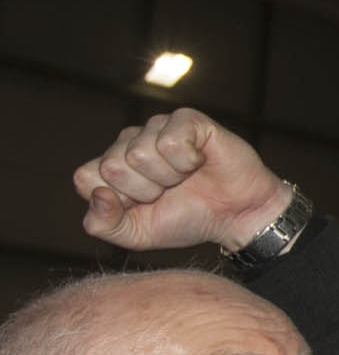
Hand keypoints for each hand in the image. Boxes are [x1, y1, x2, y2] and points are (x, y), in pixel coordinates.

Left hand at [74, 110, 293, 254]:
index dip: (115, 199)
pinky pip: (170, 141)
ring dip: (168, 177)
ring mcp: (158, 127)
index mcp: (112, 167)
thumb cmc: (187, 220)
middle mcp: (130, 142)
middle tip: (169, 192)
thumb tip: (100, 195)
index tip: (142, 206)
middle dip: (144, 190)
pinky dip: (188, 162)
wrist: (237, 215)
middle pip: (111, 166)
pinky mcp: (187, 120)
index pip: (85, 177)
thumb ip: (103, 225)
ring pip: (139, 154)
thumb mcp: (137, 234)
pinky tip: (199, 162)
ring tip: (186, 178)